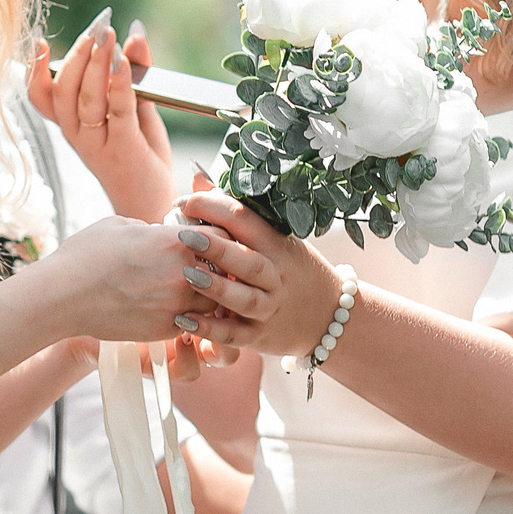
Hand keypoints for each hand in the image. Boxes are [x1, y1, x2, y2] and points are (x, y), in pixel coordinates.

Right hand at [28, 10, 175, 221]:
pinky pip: (117, 110)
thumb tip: (133, 32)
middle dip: (78, 54)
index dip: (34, 70)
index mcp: (72, 125)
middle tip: (97, 27)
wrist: (154, 203)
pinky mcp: (123, 148)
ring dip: (97, 63)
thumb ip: (133, 71)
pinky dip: (119, 82)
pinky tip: (124, 61)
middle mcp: (77, 135)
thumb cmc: (140, 154)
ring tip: (108, 35)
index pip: (42, 98)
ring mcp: (97, 144)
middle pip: (64, 90)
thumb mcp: (135, 107)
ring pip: (85, 98)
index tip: (39, 41)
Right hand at [32, 214, 281, 343]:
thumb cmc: (86, 255)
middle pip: (227, 273)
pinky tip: (178, 311)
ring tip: (198, 294)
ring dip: (210, 299)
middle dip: (222, 272)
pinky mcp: (165, 329)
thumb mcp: (120, 225)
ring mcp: (177, 304)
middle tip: (215, 272)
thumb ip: (150, 229)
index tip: (213, 243)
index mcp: (177, 241)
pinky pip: (192, 324)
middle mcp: (185, 273)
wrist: (64, 296)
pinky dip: (190, 318)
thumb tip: (159, 231)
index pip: (224, 238)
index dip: (221, 241)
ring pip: (215, 303)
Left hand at [172, 185, 343, 358]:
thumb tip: (198, 178)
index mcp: (277, 246)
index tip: (183, 202)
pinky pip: (233, 335)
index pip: (246, 221)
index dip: (214, 208)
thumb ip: (235, 214)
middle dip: (216, 247)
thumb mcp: (274, 239)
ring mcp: (269, 308)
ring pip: (243, 299)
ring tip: (187, 274)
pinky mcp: (260, 336)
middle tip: (183, 235)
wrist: (329, 317)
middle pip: (248, 261)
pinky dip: (209, 329)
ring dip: (215, 287)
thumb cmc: (291, 270)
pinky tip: (182, 318)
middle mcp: (275, 277)